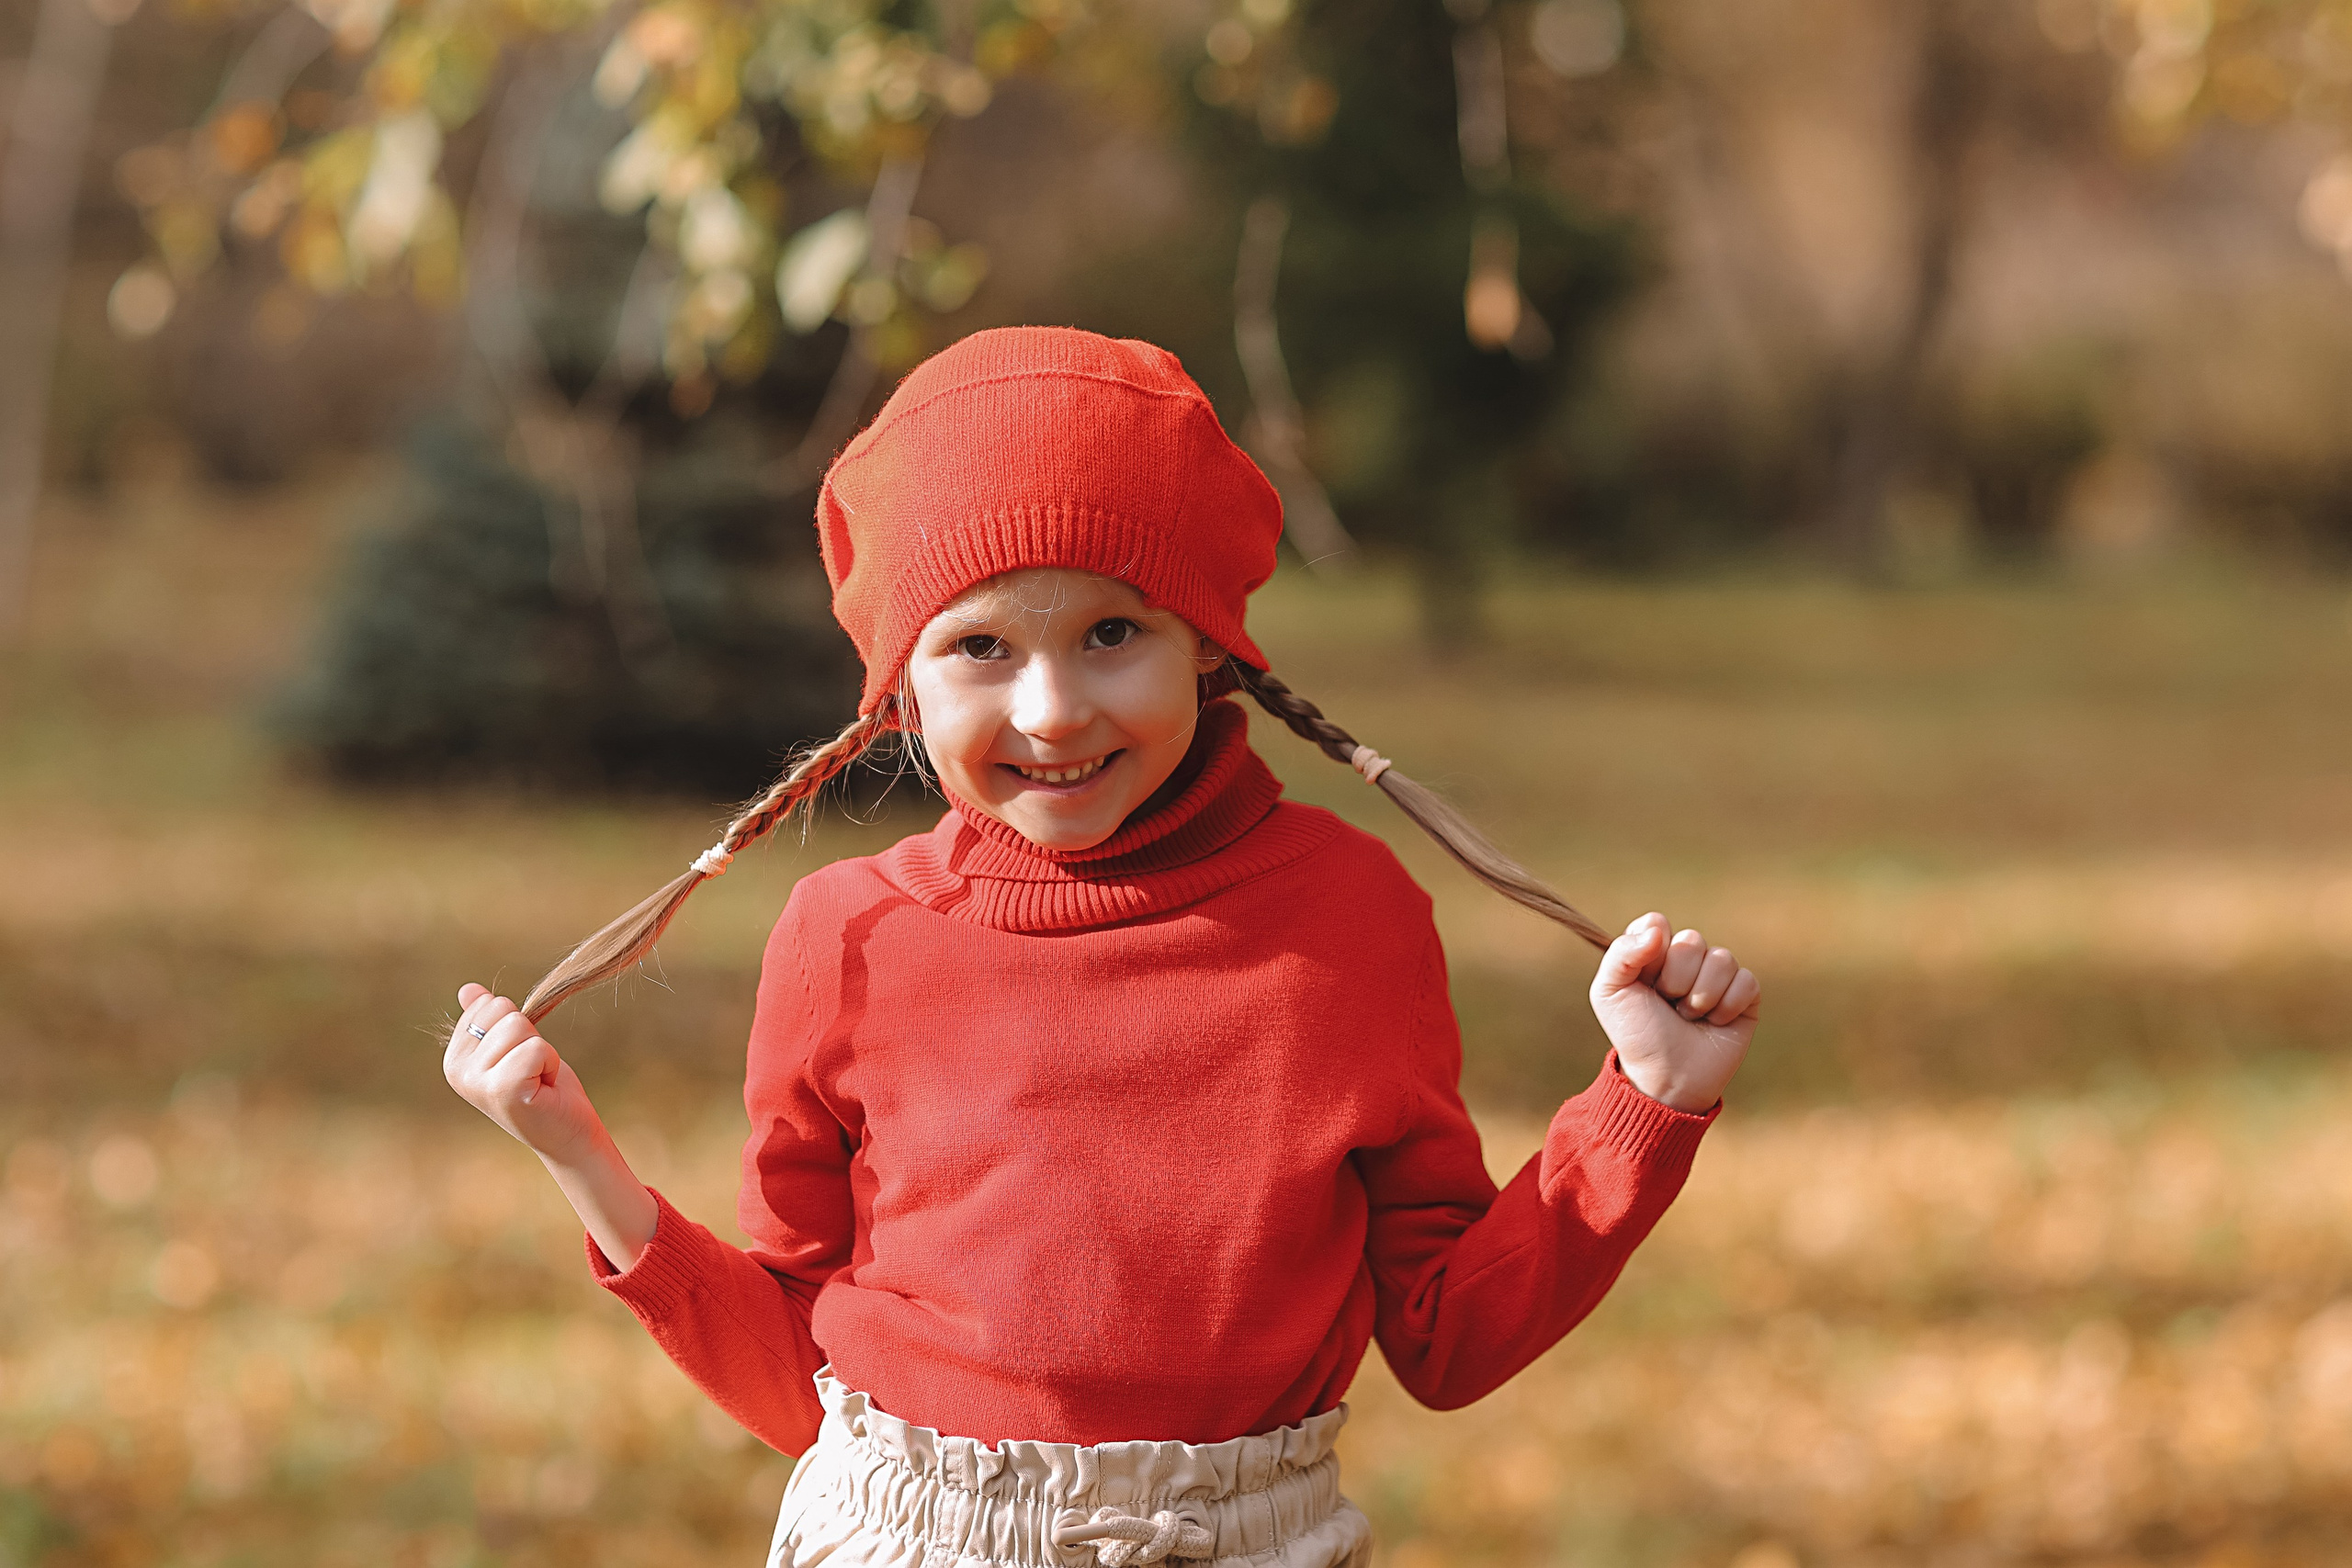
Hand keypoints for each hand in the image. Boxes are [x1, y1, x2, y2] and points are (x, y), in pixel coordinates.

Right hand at [444, 984, 603, 1164]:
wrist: (568, 1134)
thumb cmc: (544, 1089)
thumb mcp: (513, 1048)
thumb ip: (486, 1020)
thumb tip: (468, 989)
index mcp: (454, 1059)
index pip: (488, 1004)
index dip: (517, 1026)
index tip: (520, 1059)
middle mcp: (457, 1072)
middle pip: (503, 1010)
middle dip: (529, 1036)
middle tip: (532, 1071)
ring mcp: (477, 1082)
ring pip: (519, 1025)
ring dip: (542, 1050)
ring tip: (538, 1079)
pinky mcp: (503, 1089)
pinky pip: (536, 1047)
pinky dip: (550, 1062)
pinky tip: (544, 1087)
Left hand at [1588, 912, 1758, 1112]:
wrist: (1667, 1079)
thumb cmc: (1637, 1036)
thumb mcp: (1610, 993)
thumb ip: (1621, 953)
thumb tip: (1657, 929)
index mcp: (1652, 952)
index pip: (1657, 923)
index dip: (1651, 952)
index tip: (1644, 981)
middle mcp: (1685, 959)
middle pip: (1691, 940)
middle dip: (1675, 980)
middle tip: (1668, 1005)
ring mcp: (1717, 976)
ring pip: (1721, 959)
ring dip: (1700, 997)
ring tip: (1689, 1017)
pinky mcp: (1745, 995)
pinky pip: (1746, 981)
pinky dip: (1727, 1007)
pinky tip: (1714, 1023)